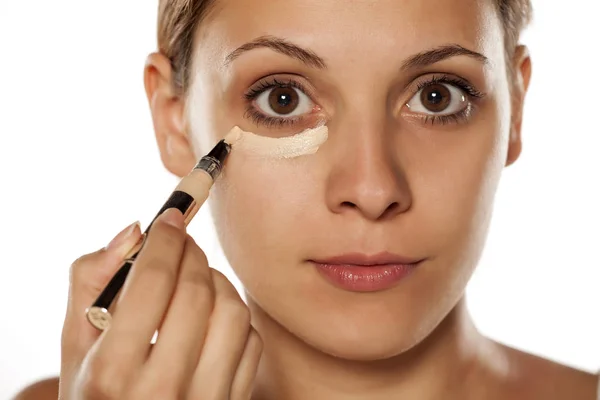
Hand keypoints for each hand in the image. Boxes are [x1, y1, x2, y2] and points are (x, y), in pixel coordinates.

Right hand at [59, 208, 261, 398]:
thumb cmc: (96, 390)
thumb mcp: (76, 342)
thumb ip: (92, 280)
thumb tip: (134, 231)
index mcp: (113, 374)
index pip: (154, 281)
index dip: (166, 238)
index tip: (171, 217)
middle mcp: (163, 391)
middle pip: (197, 292)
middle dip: (191, 253)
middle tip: (182, 241)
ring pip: (233, 313)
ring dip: (217, 281)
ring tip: (195, 278)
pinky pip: (251, 342)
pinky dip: (233, 316)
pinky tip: (211, 315)